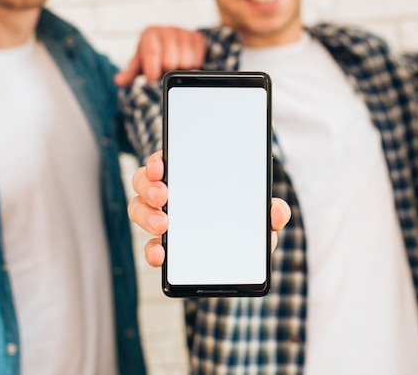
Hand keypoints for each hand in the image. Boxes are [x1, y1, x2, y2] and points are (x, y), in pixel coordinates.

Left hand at [114, 26, 206, 85]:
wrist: (173, 43)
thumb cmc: (154, 55)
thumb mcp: (140, 63)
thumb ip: (129, 73)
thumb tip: (117, 81)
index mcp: (149, 33)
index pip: (152, 52)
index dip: (153, 69)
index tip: (153, 79)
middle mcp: (167, 29)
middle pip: (170, 61)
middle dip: (167, 71)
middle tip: (164, 69)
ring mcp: (184, 32)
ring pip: (186, 62)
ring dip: (180, 70)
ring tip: (174, 66)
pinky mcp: (198, 37)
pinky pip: (197, 60)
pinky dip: (192, 67)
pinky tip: (185, 63)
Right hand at [128, 151, 291, 266]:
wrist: (241, 256)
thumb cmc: (245, 222)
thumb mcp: (260, 214)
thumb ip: (271, 211)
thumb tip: (278, 212)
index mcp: (190, 176)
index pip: (166, 160)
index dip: (157, 160)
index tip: (161, 165)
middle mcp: (170, 194)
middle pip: (144, 182)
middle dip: (149, 187)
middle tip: (163, 195)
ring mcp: (162, 219)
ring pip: (139, 210)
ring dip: (147, 216)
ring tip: (162, 226)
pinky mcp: (164, 247)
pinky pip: (150, 246)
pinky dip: (152, 251)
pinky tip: (160, 256)